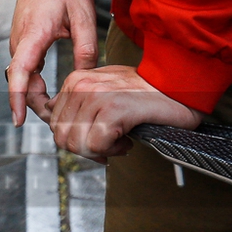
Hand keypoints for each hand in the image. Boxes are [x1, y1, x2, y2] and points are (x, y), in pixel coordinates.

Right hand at [8, 0, 97, 125]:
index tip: (18, 120)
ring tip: (61, 110)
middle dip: (35, 104)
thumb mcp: (84, 15)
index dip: (17, 98)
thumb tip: (86, 77)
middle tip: (61, 121)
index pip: (19, 72)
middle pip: (21, 81)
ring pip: (22, 76)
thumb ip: (86, 47)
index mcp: (34, 34)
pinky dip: (35, 83)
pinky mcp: (22, 41)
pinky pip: (25, 68)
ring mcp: (19, 41)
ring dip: (36, 94)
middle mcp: (20, 40)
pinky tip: (52, 92)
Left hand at [48, 65, 200, 162]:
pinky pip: (97, 146)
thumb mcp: (103, 89)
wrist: (177, 85)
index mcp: (74, 81)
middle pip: (62, 137)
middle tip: (108, 145)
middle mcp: (80, 85)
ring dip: (99, 151)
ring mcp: (95, 97)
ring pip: (77, 144)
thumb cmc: (144, 92)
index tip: (95, 142)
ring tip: (119, 141)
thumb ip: (79, 103)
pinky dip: (113, 151)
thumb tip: (56, 121)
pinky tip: (127, 140)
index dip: (74, 140)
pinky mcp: (113, 109)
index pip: (54, 123)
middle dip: (85, 149)